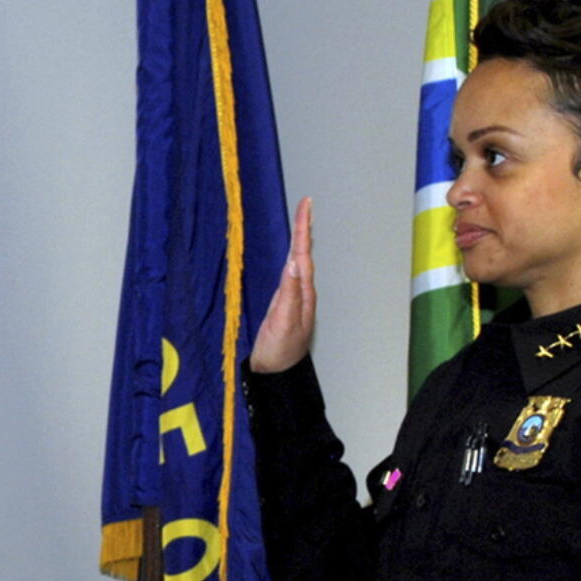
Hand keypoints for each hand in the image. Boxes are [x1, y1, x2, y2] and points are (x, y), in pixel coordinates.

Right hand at [250, 196, 315, 372]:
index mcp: (303, 293)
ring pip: (298, 261)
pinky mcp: (283, 304)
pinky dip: (291, 257)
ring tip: (301, 221)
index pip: (302, 254)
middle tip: (305, 205)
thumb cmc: (279, 351)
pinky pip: (290, 272)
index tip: (306, 205)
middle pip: (303, 253)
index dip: (303, 229)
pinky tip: (290, 255)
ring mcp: (293, 298)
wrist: (275, 375)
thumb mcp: (283, 322)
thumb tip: (292, 263)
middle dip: (303, 228)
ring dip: (299, 240)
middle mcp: (301, 292)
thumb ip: (289, 294)